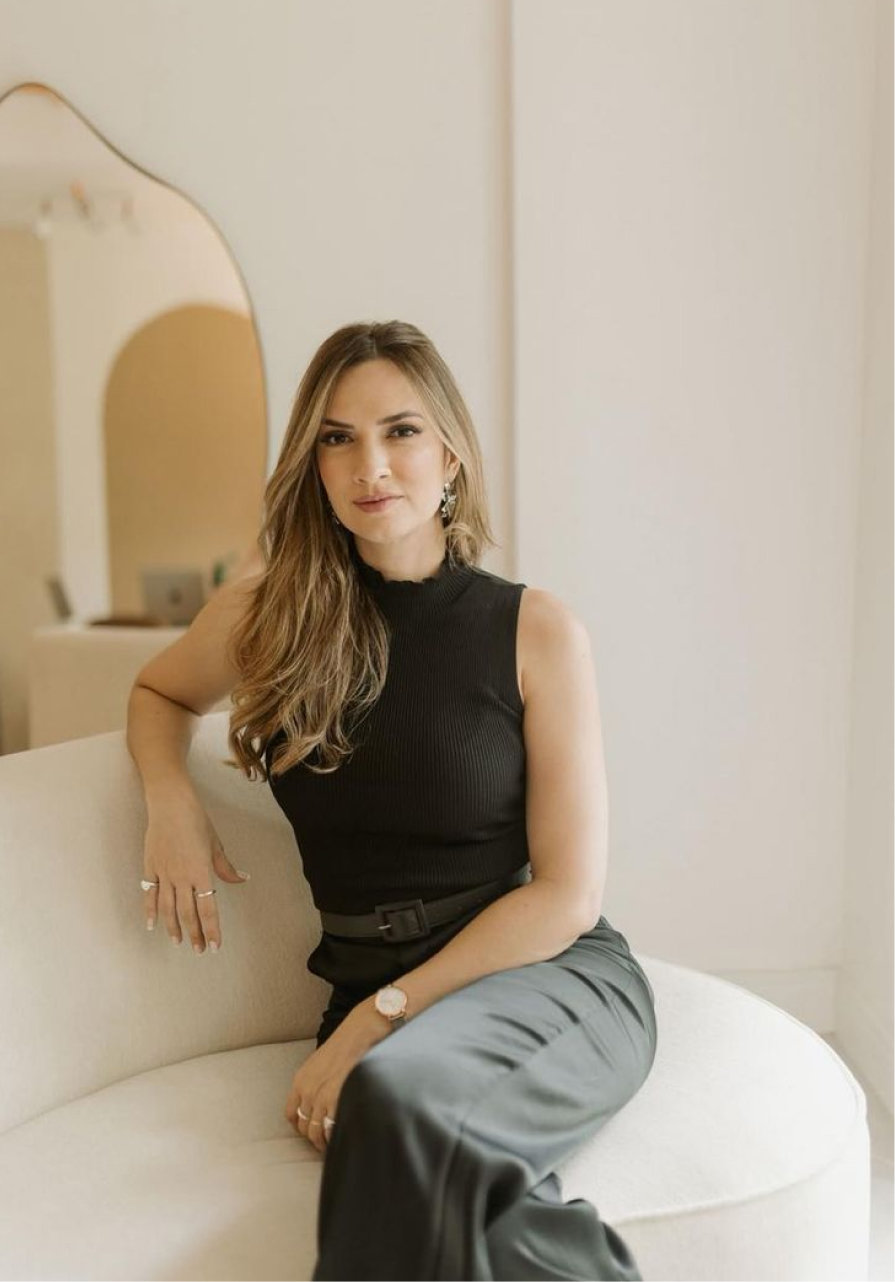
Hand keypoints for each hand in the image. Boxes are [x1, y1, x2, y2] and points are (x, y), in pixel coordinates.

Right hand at [142, 789, 249, 951]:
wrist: (170, 804)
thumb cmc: (196, 821)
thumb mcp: (216, 844)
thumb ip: (225, 867)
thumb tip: (242, 879)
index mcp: (201, 872)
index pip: (208, 908)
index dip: (212, 929)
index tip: (215, 946)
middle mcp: (182, 877)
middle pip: (188, 913)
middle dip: (195, 934)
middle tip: (199, 950)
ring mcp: (164, 873)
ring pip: (168, 908)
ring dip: (173, 927)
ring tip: (178, 942)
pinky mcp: (151, 868)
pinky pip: (150, 894)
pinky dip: (150, 911)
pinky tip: (152, 925)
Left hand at [285, 999, 387, 1152]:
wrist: (361, 1030)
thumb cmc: (346, 1045)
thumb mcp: (320, 1064)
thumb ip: (315, 1084)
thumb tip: (320, 1104)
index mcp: (300, 1081)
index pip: (292, 1116)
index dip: (303, 1127)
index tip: (314, 1131)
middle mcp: (307, 1091)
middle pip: (305, 1128)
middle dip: (316, 1138)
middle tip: (329, 1143)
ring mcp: (321, 1097)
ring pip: (316, 1133)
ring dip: (326, 1142)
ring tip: (337, 1144)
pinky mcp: (337, 1099)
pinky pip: (331, 1130)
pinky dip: (336, 1137)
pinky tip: (345, 1135)